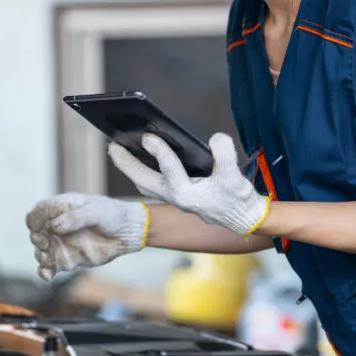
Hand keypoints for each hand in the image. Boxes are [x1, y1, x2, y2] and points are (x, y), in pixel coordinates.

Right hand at [26, 192, 149, 281]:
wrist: (128, 233)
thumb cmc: (113, 215)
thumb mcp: (96, 211)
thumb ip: (76, 217)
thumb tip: (54, 226)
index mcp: (62, 208)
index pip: (39, 211)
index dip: (35, 219)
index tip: (38, 227)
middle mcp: (58, 225)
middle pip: (36, 232)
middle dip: (36, 238)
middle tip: (45, 244)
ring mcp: (62, 243)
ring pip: (41, 250)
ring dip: (39, 255)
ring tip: (46, 259)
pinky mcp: (67, 259)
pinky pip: (51, 267)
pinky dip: (45, 272)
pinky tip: (47, 275)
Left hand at [108, 132, 269, 235]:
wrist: (244, 218)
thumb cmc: (238, 198)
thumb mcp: (235, 177)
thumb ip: (226, 156)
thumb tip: (216, 137)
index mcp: (188, 195)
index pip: (170, 171)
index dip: (160, 152)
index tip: (148, 136)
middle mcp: (176, 198)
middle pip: (144, 180)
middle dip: (127, 164)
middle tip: (111, 145)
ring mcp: (174, 198)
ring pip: (145, 183)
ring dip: (130, 168)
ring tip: (117, 150)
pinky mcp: (177, 195)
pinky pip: (152, 183)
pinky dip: (141, 171)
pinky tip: (139, 157)